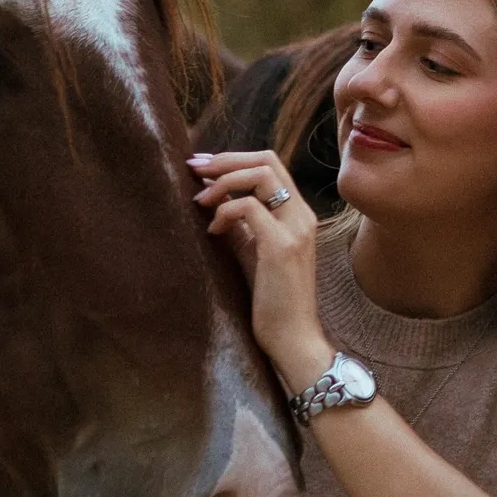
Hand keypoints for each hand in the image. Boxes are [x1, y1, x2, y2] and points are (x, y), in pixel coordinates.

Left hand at [190, 151, 329, 382]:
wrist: (293, 337)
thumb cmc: (272, 301)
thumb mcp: (253, 252)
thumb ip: (240, 225)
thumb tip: (210, 199)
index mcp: (297, 214)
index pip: (270, 164)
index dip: (234, 158)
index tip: (202, 165)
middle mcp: (301, 214)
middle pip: (267, 160)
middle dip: (225, 159)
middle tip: (194, 168)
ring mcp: (295, 228)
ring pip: (261, 175)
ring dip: (223, 181)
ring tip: (200, 200)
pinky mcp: (281, 246)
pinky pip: (249, 207)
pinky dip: (224, 211)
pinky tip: (213, 230)